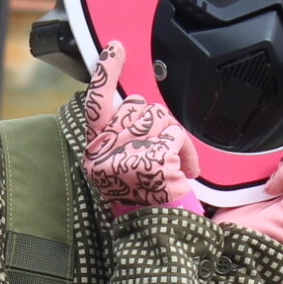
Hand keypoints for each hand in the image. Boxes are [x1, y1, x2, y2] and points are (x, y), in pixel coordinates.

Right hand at [81, 42, 201, 212]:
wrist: (158, 234)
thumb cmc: (146, 201)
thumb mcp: (124, 166)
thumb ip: (123, 135)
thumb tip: (133, 102)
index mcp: (95, 152)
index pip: (96, 105)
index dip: (105, 73)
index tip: (115, 50)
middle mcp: (104, 153)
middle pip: (137, 106)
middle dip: (156, 123)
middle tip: (159, 152)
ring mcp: (126, 155)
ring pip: (159, 117)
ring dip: (174, 138)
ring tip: (173, 164)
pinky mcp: (150, 159)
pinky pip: (176, 135)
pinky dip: (186, 151)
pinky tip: (184, 170)